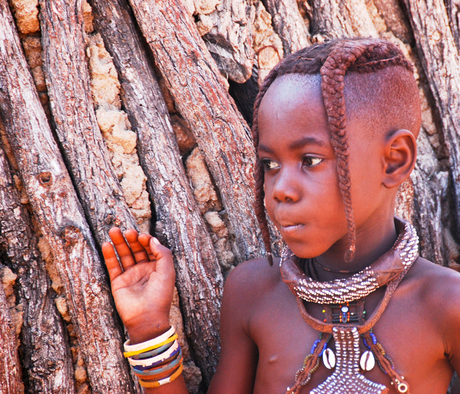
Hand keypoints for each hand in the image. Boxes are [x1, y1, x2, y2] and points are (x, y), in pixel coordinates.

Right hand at [102, 228, 174, 343]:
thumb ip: (162, 253)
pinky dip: (109, 255)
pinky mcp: (118, 283)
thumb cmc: (160, 295)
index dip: (146, 240)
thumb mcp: (167, 271)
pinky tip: (106, 245)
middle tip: (126, 231)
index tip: (142, 236)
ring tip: (113, 230)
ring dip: (118, 243)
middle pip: (136, 249)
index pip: (150, 248)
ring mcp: (131, 276)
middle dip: (131, 239)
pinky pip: (113, 266)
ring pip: (123, 255)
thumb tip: (152, 239)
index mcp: (157, 267)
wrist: (146, 317)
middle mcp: (144, 270)